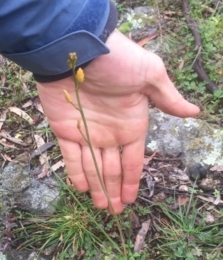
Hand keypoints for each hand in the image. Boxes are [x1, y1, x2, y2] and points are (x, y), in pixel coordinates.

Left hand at [36, 29, 198, 213]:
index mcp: (131, 124)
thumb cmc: (117, 61)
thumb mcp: (150, 75)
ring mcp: (86, 132)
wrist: (79, 48)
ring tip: (100, 207)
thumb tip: (194, 111)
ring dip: (97, 187)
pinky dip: (76, 172)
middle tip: (114, 211)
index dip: (132, 180)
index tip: (131, 199)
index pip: (133, 160)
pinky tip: (82, 188)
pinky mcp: (65, 129)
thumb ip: (167, 97)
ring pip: (92, 167)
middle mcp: (109, 133)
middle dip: (114, 190)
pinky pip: (71, 156)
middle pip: (113, 168)